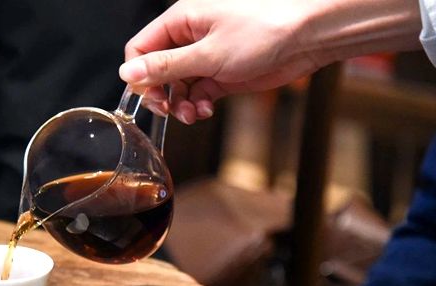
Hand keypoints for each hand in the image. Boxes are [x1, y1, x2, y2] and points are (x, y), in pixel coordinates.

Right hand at [120, 0, 420, 123]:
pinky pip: (197, 92)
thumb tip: (128, 74)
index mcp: (181, 21)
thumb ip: (165, 67)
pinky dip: (197, 104)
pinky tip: (204, 110)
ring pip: (177, 86)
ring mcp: (206, 55)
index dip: (140, 76)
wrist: (307, 37)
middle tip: (171, 110)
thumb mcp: (207, 53)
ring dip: (180, 104)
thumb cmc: (264, 30)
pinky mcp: (222, 72)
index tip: (150, 96)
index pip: (141, 49)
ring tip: (192, 114)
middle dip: (161, 94)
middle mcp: (190, 37)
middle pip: (157, 70)